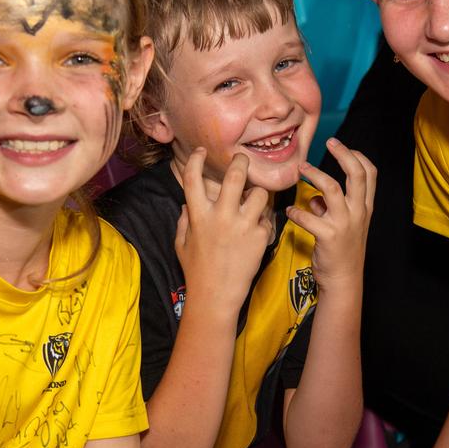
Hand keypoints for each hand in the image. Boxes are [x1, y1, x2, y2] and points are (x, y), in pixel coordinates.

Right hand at [174, 149, 273, 315]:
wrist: (216, 296)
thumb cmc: (196, 271)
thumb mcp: (181, 244)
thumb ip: (184, 221)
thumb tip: (187, 205)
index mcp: (198, 215)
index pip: (193, 178)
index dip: (195, 159)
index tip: (200, 151)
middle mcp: (221, 216)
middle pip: (236, 176)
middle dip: (241, 162)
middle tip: (243, 159)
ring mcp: (243, 226)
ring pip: (260, 193)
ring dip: (258, 193)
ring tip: (255, 199)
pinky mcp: (260, 237)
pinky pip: (267, 218)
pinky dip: (263, 219)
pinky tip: (258, 228)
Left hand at [285, 138, 375, 286]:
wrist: (343, 280)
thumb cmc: (342, 250)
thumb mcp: (344, 225)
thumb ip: (331, 208)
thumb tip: (315, 198)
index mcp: (364, 207)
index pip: (369, 173)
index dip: (357, 156)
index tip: (342, 146)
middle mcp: (358, 212)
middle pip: (356, 174)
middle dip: (343, 154)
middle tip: (329, 142)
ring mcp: (345, 223)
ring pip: (332, 188)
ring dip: (315, 175)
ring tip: (301, 169)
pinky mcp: (328, 236)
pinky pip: (309, 217)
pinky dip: (296, 212)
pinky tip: (289, 212)